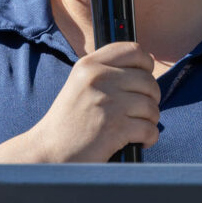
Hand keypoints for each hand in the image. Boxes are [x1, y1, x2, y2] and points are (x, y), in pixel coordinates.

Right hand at [30, 42, 160, 161]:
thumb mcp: (80, 83)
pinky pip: (150, 129)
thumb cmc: (68, 120)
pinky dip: (149, 138)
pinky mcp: (116, 128)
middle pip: (148, 81)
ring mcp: (108, 103)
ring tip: (136, 127)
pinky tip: (138, 142)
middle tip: (138, 112)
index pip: (134, 51)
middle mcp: (99, 79)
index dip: (145, 66)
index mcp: (89, 65)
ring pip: (152, 106)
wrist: (49, 151)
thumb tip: (149, 62)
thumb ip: (109, 70)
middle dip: (150, 98)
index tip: (142, 80)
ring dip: (150, 120)